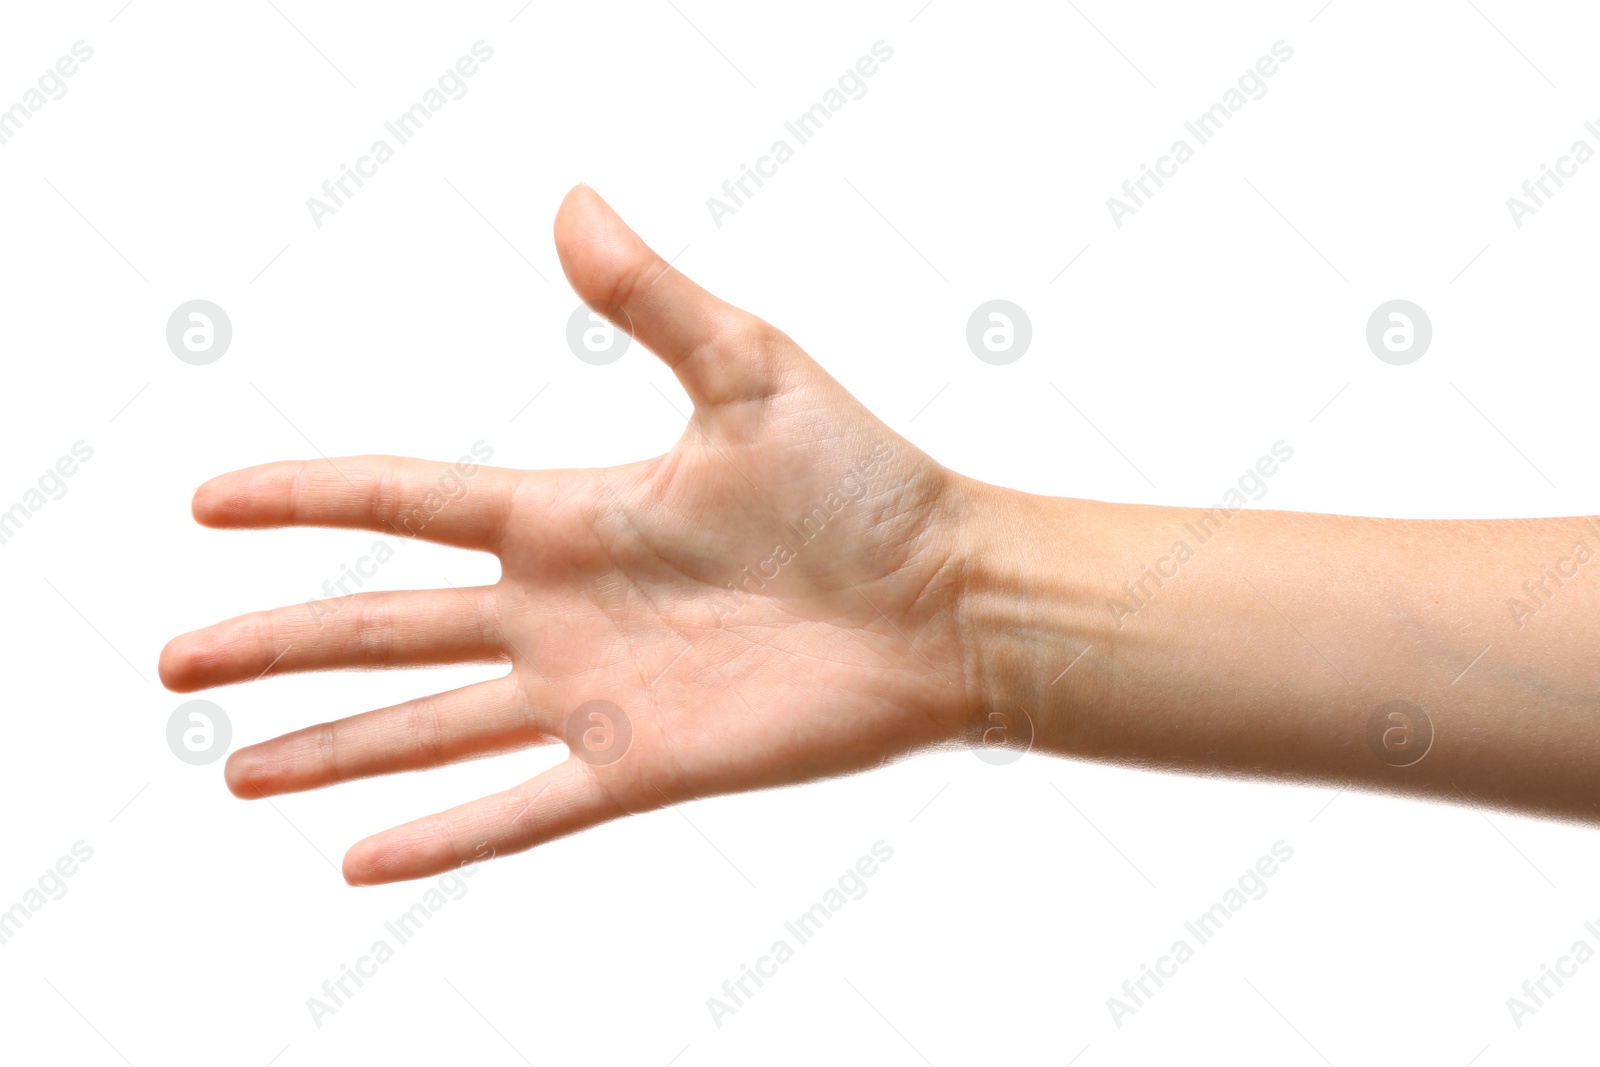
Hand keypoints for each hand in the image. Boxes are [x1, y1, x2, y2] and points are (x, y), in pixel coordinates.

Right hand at [160, 186, 979, 885]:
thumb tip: (571, 198)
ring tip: (234, 769)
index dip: (304, 497)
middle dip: (279, 644)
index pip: (406, 500)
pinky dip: (444, 837)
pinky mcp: (646, 765)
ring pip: (432, 728)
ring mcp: (597, 693)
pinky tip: (356, 860)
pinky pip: (523, 809)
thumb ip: (652, 300)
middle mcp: (564, 607)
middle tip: (173, 662)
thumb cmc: (866, 482)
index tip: (207, 501)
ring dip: (332, 749)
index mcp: (573, 512)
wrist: (948, 600)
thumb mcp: (749, 373)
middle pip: (386, 625)